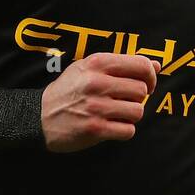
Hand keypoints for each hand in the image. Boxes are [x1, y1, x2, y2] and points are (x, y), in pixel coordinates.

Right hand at [40, 53, 158, 152]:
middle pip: (142, 90)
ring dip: (131, 115)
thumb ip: (122, 64)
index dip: (150, 76)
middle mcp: (97, 83)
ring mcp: (96, 107)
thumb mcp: (89, 68)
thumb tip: (157, 65)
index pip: (141, 65)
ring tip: (117, 114)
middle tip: (125, 101)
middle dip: (138, 98)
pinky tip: (112, 126)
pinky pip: (128, 130)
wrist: (38, 116)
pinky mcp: (95, 129)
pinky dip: (124, 130)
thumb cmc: (69, 90)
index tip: (147, 84)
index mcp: (97, 63)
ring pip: (138, 111)